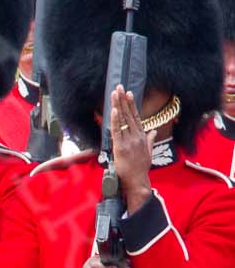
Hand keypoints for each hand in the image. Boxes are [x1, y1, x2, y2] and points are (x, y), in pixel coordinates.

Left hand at [109, 86, 152, 203]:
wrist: (137, 181)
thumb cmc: (141, 168)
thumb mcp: (148, 152)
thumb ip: (150, 140)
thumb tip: (154, 131)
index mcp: (142, 136)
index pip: (136, 116)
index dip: (132, 104)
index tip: (129, 93)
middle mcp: (136, 136)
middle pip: (129, 114)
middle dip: (123, 100)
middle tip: (119, 87)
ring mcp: (129, 141)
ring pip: (123, 119)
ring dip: (118, 105)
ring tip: (114, 93)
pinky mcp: (120, 147)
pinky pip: (117, 131)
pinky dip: (115, 120)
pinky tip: (114, 110)